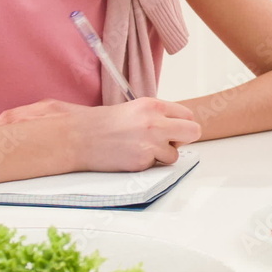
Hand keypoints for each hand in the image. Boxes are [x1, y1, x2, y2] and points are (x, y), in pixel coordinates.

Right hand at [0, 98, 200, 171]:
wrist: (78, 137)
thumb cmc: (102, 123)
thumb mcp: (134, 109)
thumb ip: (157, 115)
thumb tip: (178, 125)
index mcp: (153, 105)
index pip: (187, 114)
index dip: (182, 124)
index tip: (174, 129)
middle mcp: (155, 122)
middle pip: (193, 131)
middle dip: (184, 139)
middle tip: (169, 142)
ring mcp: (150, 143)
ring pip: (175, 154)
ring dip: (162, 155)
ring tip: (142, 149)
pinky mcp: (142, 161)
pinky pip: (157, 166)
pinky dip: (147, 164)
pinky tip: (131, 156)